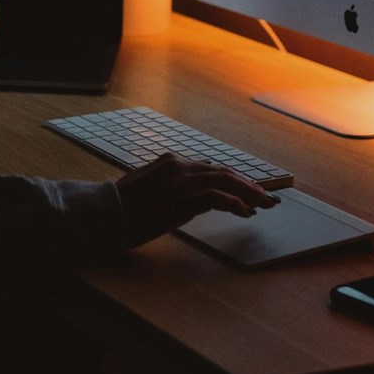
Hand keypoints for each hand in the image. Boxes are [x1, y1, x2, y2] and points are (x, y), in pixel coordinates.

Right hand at [116, 153, 278, 246]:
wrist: (106, 212)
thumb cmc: (124, 204)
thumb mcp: (149, 185)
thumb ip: (173, 182)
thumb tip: (197, 189)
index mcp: (171, 161)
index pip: (211, 169)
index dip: (234, 181)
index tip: (249, 192)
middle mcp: (179, 166)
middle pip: (223, 172)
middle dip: (249, 185)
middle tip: (266, 197)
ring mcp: (181, 181)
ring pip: (225, 181)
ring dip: (249, 193)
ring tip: (264, 204)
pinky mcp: (181, 199)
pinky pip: (216, 198)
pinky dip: (235, 203)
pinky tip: (245, 212)